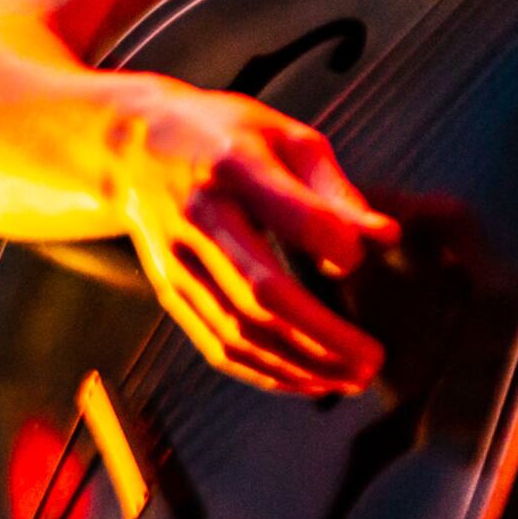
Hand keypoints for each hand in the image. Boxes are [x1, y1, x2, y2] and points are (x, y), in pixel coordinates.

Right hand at [105, 80, 396, 397]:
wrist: (131, 145)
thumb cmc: (230, 137)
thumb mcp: (286, 137)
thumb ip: (335, 190)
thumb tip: (386, 237)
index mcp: (234, 164)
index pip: (289, 212)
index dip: (332, 243)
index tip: (360, 259)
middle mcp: (200, 216)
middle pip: (262, 292)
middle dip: (324, 335)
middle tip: (374, 360)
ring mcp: (177, 260)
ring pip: (239, 331)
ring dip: (301, 365)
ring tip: (353, 379)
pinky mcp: (169, 290)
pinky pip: (217, 345)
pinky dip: (266, 372)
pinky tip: (309, 381)